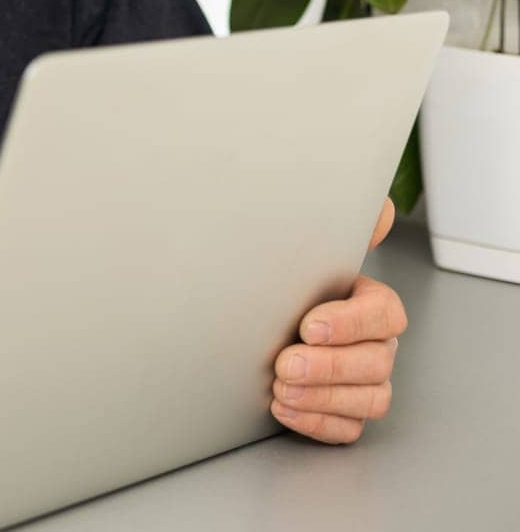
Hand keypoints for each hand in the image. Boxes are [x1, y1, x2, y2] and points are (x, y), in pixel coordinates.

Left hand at [270, 199, 406, 442]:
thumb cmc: (286, 282)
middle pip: (376, 362)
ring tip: (280, 388)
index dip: (350, 323)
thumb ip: (345, 225)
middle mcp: (375, 344)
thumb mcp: (306, 247)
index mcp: (371, 303)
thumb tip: (379, 212)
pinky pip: (348, 428)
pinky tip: (284, 408)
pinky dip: (317, 423)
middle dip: (328, 366)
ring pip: (368, 399)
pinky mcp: (346, 412)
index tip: (308, 326)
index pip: (383, 314)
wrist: (257, 316)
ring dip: (322, 396)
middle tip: (284, 363)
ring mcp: (365, 381)